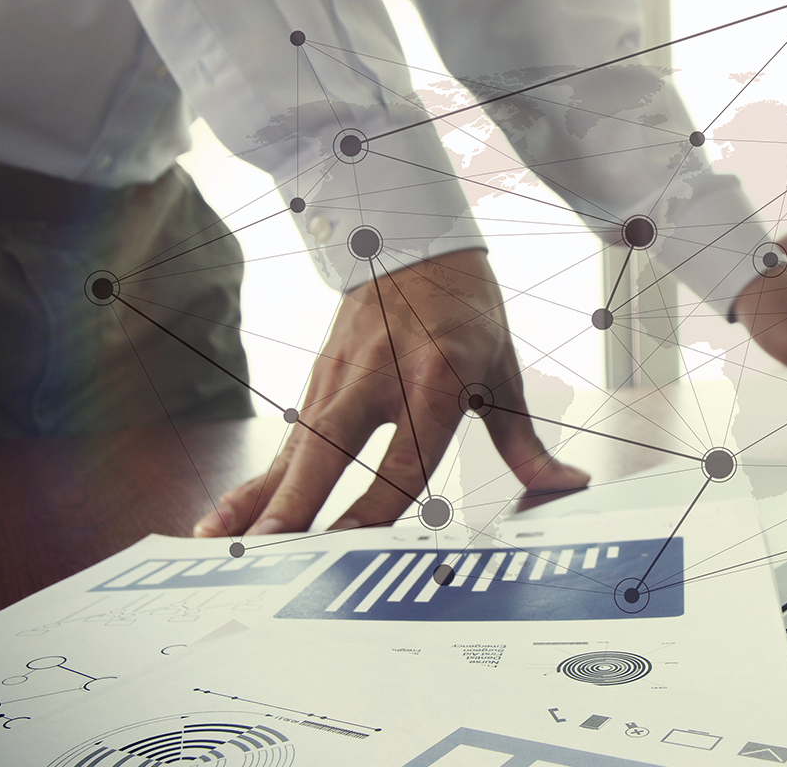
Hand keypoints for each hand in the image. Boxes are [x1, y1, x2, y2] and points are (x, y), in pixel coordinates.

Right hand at [195, 249, 588, 536]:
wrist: (413, 241)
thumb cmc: (466, 312)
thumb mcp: (503, 373)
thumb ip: (525, 443)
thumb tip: (568, 487)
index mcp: (436, 379)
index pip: (404, 457)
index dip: (375, 505)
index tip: (350, 545)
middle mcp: (378, 378)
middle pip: (331, 447)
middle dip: (298, 500)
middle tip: (269, 546)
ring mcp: (338, 380)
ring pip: (293, 447)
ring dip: (257, 498)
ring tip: (218, 543)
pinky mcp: (315, 385)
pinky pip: (283, 445)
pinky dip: (253, 485)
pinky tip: (222, 521)